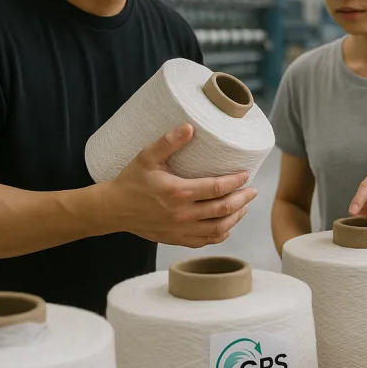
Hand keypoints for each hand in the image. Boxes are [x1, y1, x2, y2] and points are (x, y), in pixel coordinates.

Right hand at [104, 123, 256, 247]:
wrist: (113, 210)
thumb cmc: (130, 181)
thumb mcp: (147, 156)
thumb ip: (169, 142)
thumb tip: (190, 126)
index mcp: (178, 193)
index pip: (217, 188)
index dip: (236, 181)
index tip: (246, 174)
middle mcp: (182, 214)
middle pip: (223, 209)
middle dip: (243, 199)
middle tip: (253, 191)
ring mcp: (180, 230)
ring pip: (218, 228)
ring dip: (235, 217)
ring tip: (244, 206)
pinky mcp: (176, 239)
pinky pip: (205, 241)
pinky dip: (220, 234)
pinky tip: (226, 226)